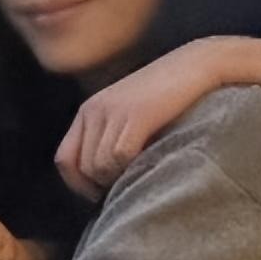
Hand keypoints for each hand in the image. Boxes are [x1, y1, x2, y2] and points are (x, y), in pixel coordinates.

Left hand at [55, 38, 229, 197]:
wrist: (196, 65)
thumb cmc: (167, 96)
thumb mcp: (127, 115)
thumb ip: (110, 138)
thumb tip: (101, 180)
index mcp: (88, 111)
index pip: (64, 159)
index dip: (78, 184)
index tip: (100, 194)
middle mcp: (94, 109)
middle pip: (84, 167)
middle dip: (102, 185)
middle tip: (126, 185)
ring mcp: (113, 111)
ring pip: (100, 166)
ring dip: (119, 178)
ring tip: (139, 173)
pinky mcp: (136, 114)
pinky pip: (120, 156)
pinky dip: (131, 168)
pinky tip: (147, 163)